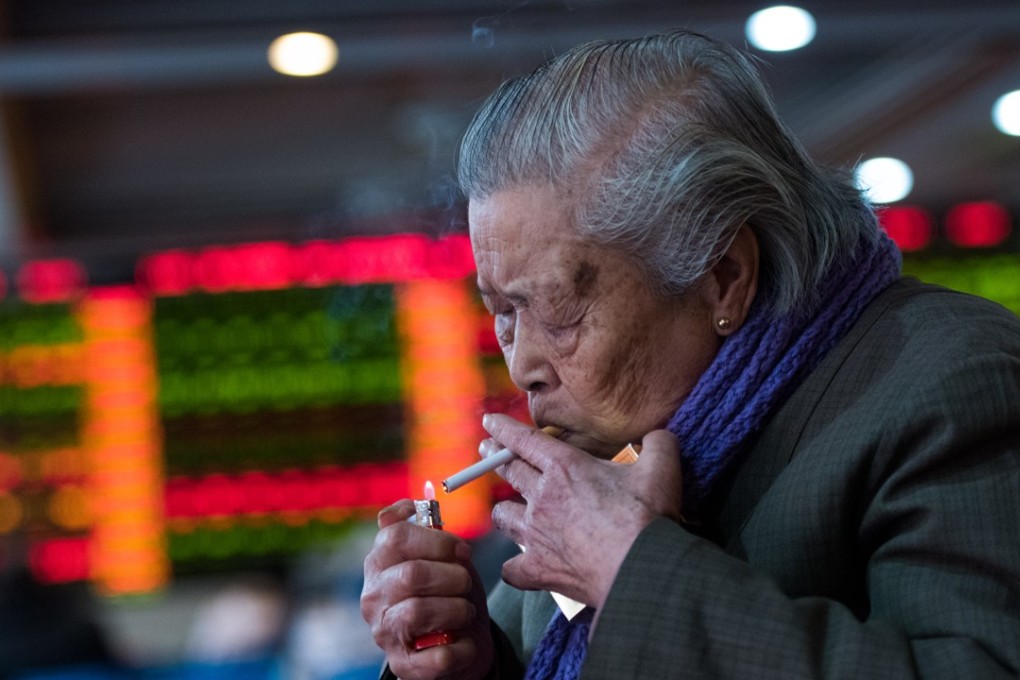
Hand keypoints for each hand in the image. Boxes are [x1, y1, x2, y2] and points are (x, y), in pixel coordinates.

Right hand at [361, 499, 493, 679]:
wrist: (457, 642)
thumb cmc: (447, 591)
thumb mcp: (440, 556)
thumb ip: (430, 529)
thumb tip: (421, 502)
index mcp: (379, 562)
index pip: (395, 536)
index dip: (437, 540)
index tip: (462, 550)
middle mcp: (373, 596)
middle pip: (412, 574)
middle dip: (452, 576)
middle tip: (465, 583)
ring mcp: (384, 632)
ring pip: (419, 612)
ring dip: (457, 609)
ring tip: (465, 611)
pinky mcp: (403, 666)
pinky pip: (438, 656)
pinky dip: (462, 647)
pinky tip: (464, 641)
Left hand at [482, 413, 682, 610]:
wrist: (640, 567)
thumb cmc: (647, 516)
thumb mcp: (661, 468)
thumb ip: (657, 444)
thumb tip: (658, 437)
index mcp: (565, 467)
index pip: (524, 441)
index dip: (503, 429)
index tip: (489, 423)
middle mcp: (542, 497)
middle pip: (508, 471)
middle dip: (494, 457)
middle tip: (486, 451)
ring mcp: (536, 534)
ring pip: (504, 516)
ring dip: (505, 510)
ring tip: (506, 508)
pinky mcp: (538, 569)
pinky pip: (512, 567)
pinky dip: (515, 566)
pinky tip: (520, 566)